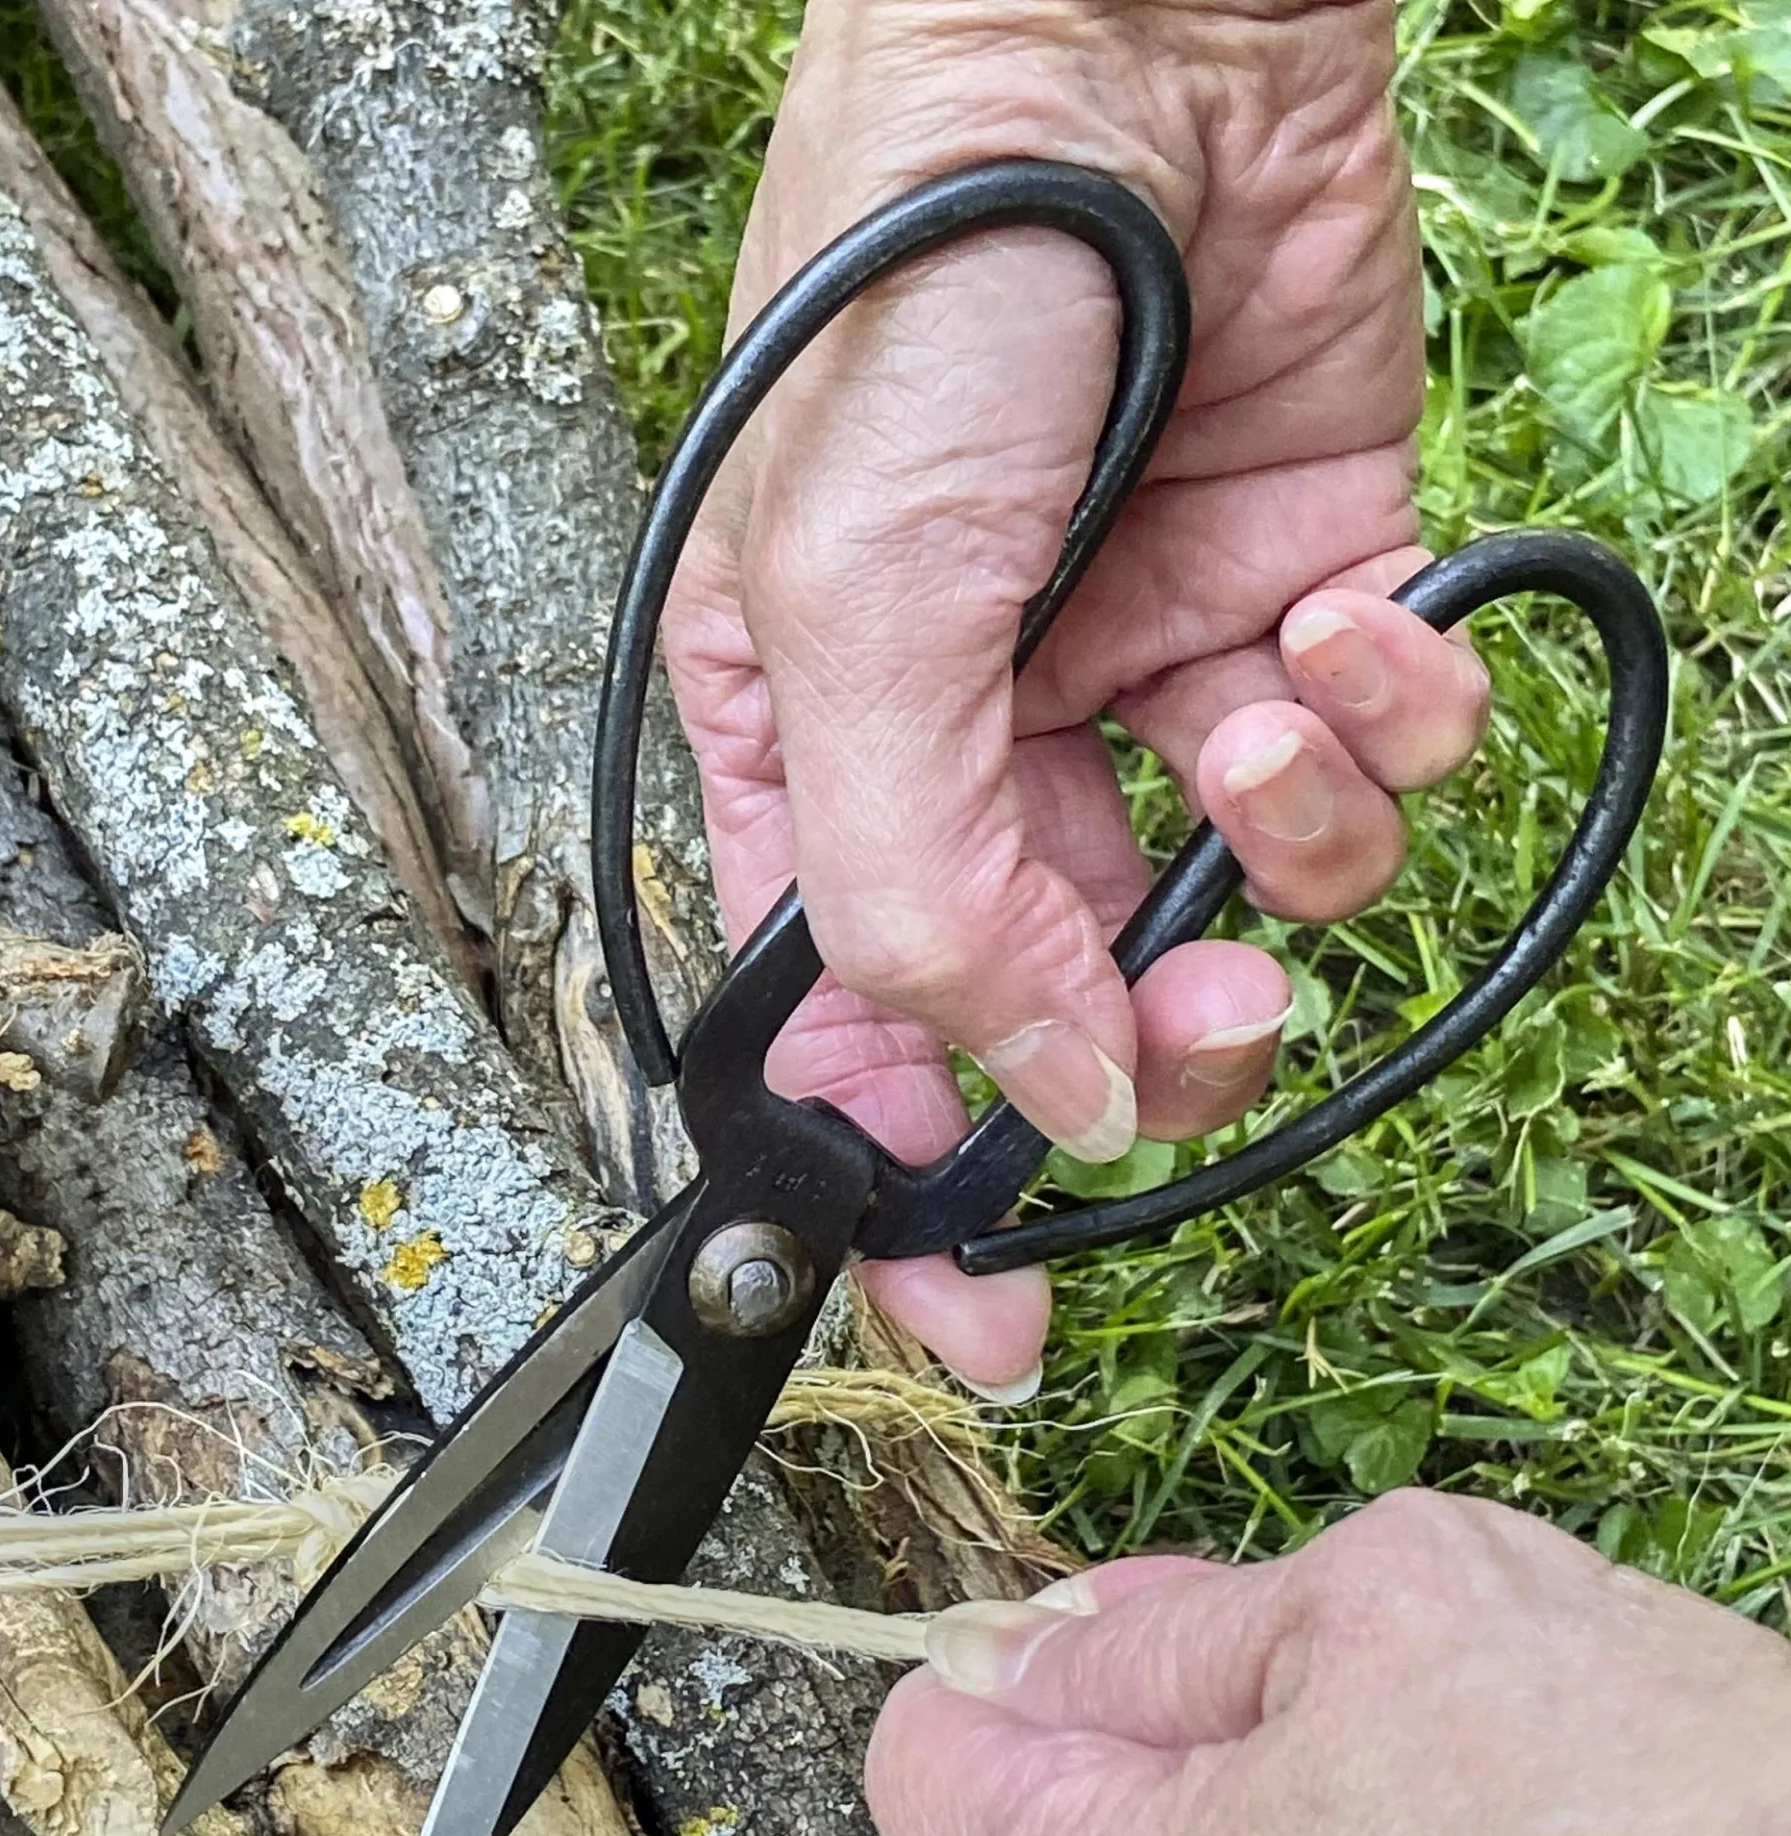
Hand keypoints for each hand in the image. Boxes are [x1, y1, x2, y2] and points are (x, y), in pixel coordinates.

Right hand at [663, 0, 1487, 1390]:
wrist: (1126, 37)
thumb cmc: (924, 293)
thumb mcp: (847, 611)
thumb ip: (920, 893)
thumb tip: (1033, 1100)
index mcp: (822, 772)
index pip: (852, 1049)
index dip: (918, 1204)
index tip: (989, 1333)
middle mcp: (985, 758)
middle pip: (1073, 1014)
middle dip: (1158, 1043)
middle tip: (1201, 1026)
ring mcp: (1149, 695)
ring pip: (1246, 915)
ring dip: (1279, 851)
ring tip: (1256, 707)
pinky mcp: (1304, 614)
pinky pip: (1376, 773)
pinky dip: (1387, 720)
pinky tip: (1344, 615)